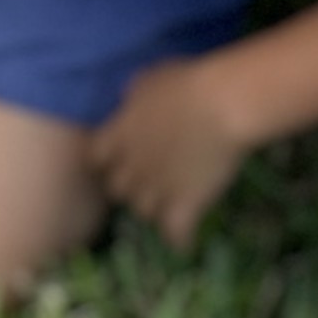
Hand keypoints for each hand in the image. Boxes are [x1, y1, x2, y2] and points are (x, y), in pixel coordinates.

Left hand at [90, 58, 249, 251]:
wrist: (221, 104)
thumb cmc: (188, 82)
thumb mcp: (152, 77)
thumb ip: (135, 93)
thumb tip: (129, 99)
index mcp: (119, 133)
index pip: (96, 158)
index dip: (108, 160)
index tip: (118, 158)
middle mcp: (132, 165)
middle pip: (118, 189)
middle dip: (130, 185)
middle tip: (150, 179)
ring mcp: (157, 188)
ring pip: (143, 212)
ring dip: (154, 208)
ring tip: (170, 204)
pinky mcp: (185, 205)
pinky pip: (175, 234)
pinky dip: (179, 239)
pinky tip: (185, 240)